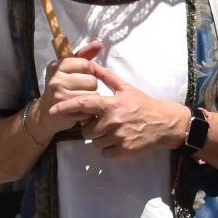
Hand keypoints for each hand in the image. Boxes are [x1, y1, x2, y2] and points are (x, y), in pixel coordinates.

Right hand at [29, 46, 105, 143]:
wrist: (46, 113)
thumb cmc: (62, 88)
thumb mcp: (70, 69)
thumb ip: (84, 56)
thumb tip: (98, 43)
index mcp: (57, 66)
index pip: (86, 64)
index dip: (89, 71)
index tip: (81, 76)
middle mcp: (55, 78)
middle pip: (91, 80)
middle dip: (91, 86)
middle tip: (80, 89)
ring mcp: (59, 93)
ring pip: (92, 93)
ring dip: (91, 97)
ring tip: (80, 98)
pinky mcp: (65, 108)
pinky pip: (88, 105)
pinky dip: (88, 108)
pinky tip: (80, 108)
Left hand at [52, 56, 184, 158]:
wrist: (166, 123)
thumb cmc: (144, 104)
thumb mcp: (126, 88)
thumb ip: (107, 77)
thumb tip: (92, 64)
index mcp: (111, 104)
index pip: (83, 104)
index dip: (66, 107)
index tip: (52, 110)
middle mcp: (113, 120)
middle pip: (86, 130)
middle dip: (91, 128)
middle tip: (104, 124)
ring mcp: (119, 136)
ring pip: (95, 142)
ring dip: (100, 139)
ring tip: (114, 131)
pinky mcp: (125, 150)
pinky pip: (105, 153)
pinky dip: (109, 149)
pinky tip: (119, 140)